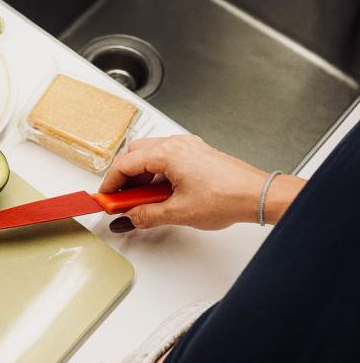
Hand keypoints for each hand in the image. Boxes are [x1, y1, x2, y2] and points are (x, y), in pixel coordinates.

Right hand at [100, 135, 303, 230]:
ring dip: (140, 176)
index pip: (125, 163)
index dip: (111, 183)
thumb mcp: (178, 212)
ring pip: (150, 155)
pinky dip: (156, 174)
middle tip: (120, 199)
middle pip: (135, 154)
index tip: (105, 198)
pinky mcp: (197, 155)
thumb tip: (130, 217)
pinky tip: (159, 195)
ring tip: (140, 201)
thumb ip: (147, 215)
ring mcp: (188, 148)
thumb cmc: (228, 196)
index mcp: (168, 153)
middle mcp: (177, 144)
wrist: (258, 195)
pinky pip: (166, 159)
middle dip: (123, 177)